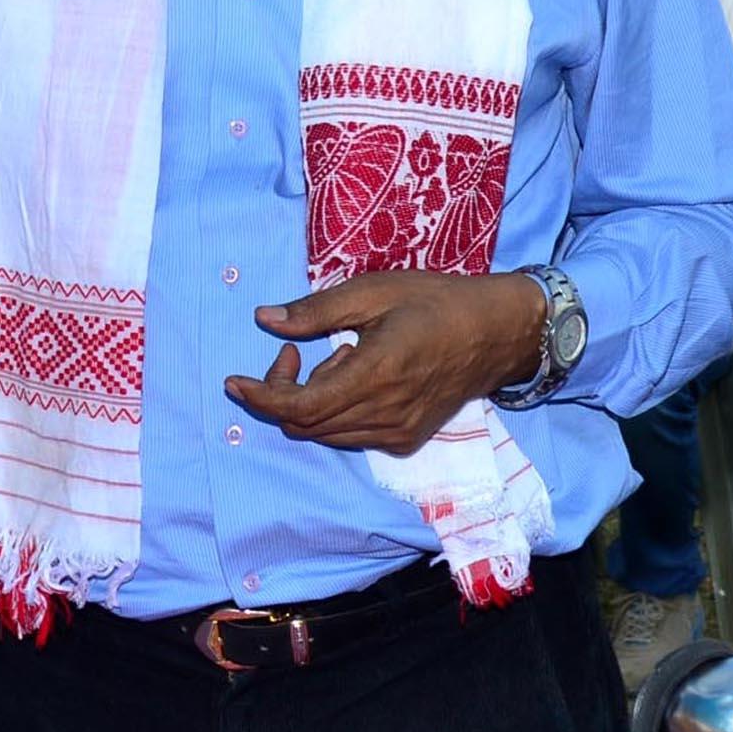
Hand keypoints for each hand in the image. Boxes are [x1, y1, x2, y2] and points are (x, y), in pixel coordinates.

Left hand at [225, 271, 544, 453]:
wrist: (497, 332)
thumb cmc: (436, 301)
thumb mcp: (373, 291)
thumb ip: (315, 311)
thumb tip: (264, 320)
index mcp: (376, 375)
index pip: (299, 407)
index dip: (260, 397)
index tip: (235, 381)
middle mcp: (385, 414)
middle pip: (305, 425)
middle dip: (281, 392)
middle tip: (292, 351)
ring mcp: (398, 433)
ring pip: (325, 434)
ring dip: (310, 401)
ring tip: (338, 355)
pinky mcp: (407, 440)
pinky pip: (350, 436)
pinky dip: (335, 411)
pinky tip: (357, 374)